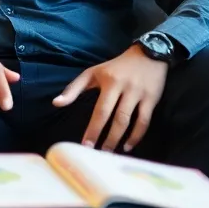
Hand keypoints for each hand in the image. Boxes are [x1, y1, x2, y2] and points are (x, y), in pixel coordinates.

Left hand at [52, 44, 167, 152]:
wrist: (148, 54)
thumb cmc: (115, 67)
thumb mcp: (92, 73)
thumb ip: (74, 88)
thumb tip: (56, 103)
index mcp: (109, 81)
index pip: (100, 110)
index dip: (93, 129)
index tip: (85, 145)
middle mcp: (125, 87)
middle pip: (115, 117)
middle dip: (106, 137)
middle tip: (97, 153)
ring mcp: (139, 93)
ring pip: (130, 120)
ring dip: (120, 139)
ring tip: (110, 152)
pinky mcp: (152, 98)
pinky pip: (145, 121)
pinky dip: (137, 135)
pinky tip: (128, 146)